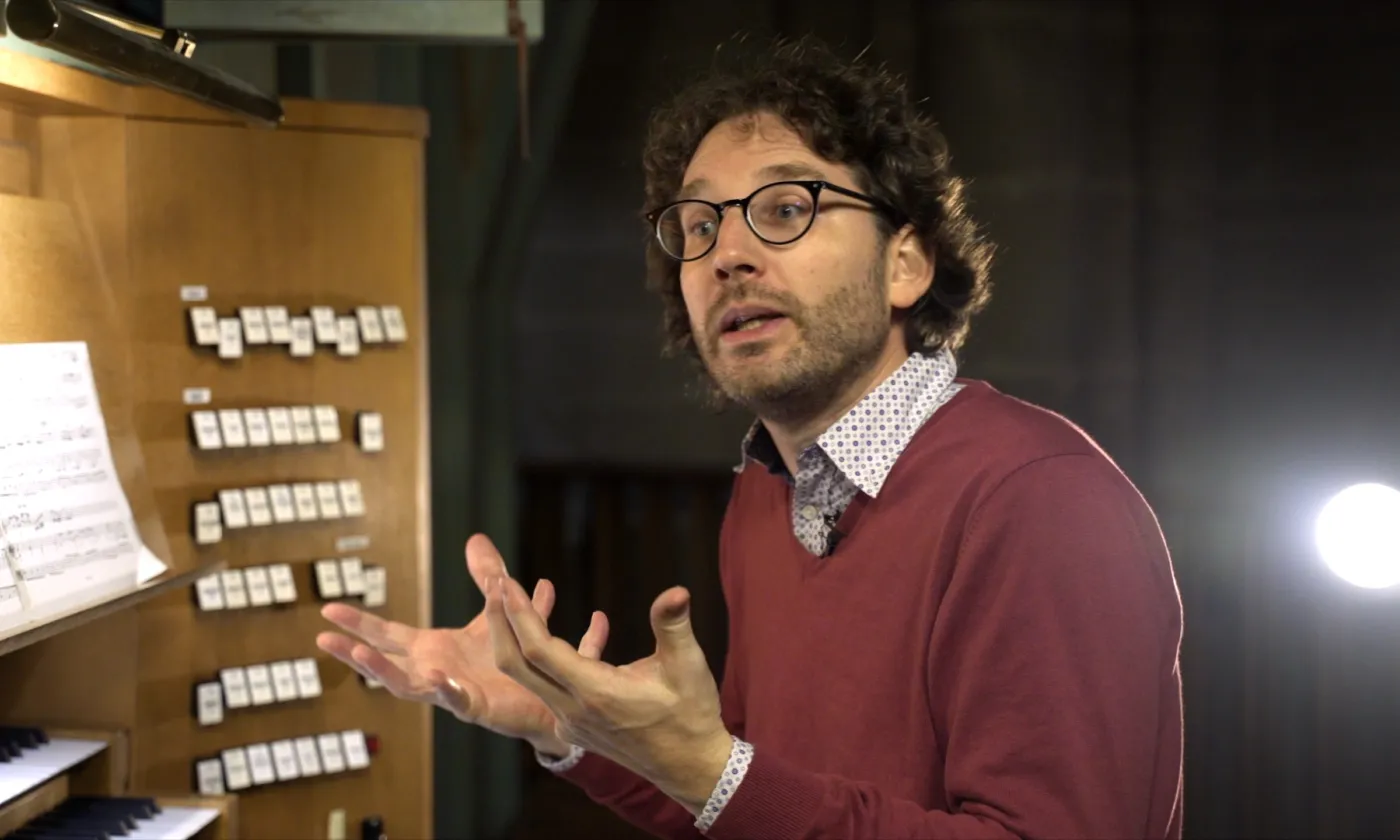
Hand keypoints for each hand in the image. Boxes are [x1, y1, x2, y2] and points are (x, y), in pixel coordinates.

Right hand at [316, 534, 608, 755]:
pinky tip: (437, 677)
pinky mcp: (474, 706)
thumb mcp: (496, 612)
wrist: (544, 693)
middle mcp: (431, 670)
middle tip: (323, 635)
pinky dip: (446, 688)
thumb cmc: (512, 658)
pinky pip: (456, 698)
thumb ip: (489, 578)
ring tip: (359, 656)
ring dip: (382, 671)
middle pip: (383, 660)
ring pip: (406, 685)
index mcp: (431, 649)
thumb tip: (479, 539)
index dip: (358, 623)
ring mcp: (448, 690)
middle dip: (353, 649)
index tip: (328, 609)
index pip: (386, 634)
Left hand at [485, 573, 732, 813]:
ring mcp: (572, 721)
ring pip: (530, 678)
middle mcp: (574, 709)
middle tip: (497, 584)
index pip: (539, 650)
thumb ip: (674, 625)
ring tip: (521, 602)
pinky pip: (551, 687)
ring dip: (519, 639)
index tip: (507, 583)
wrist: (689, 767)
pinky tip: (590, 631)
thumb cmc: (691, 715)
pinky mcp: (577, 726)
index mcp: (595, 692)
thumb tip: (677, 590)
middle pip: (517, 665)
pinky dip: (550, 657)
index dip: (519, 614)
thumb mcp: (688, 666)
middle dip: (501, 623)